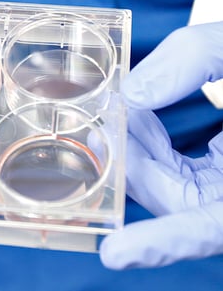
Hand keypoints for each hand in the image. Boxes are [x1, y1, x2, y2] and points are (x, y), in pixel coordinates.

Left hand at [100, 21, 222, 268]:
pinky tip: (137, 112)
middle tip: (100, 122)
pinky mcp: (217, 173)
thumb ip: (197, 58)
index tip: (113, 252)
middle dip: (130, 161)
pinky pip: (175, 168)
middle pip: (171, 199)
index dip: (163, 242)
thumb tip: (133, 94)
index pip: (210, 228)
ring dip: (135, 147)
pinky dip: (151, 142)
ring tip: (116, 107)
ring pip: (167, 183)